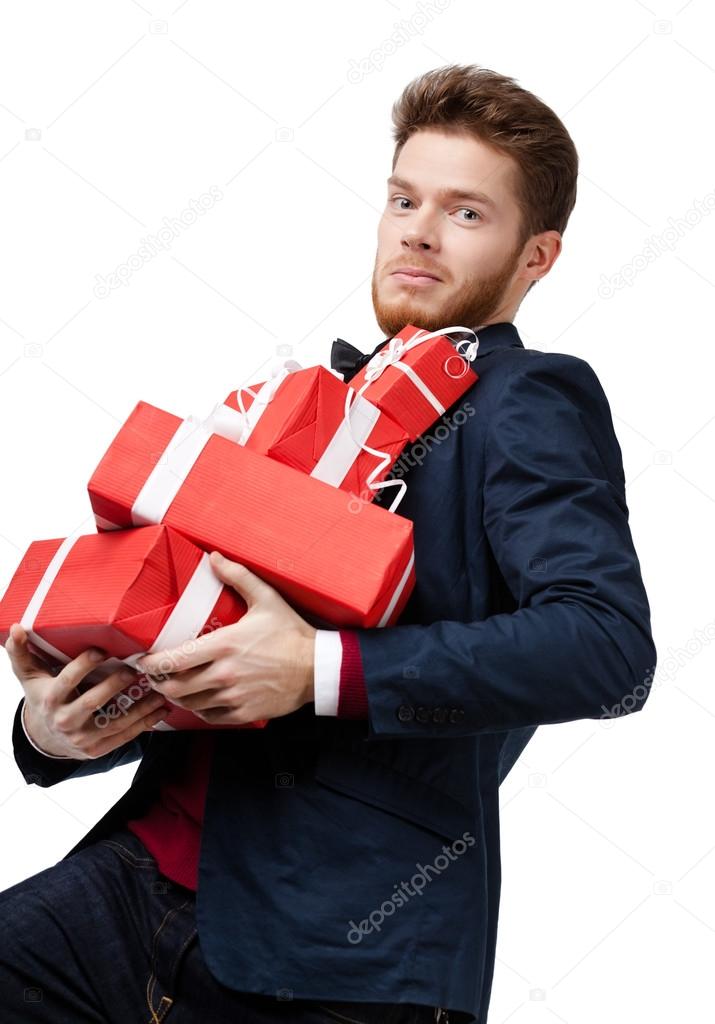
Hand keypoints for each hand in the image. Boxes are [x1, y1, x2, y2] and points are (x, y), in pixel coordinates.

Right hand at [4, 624, 169, 759]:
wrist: (47, 738)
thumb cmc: (44, 696)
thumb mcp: (30, 676)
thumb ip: (22, 652)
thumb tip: (16, 628)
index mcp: (51, 699)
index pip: (67, 681)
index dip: (83, 666)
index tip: (101, 650)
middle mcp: (65, 720)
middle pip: (92, 703)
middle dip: (113, 687)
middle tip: (133, 671)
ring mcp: (82, 737)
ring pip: (114, 722)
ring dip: (140, 707)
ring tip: (158, 690)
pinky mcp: (97, 749)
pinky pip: (124, 736)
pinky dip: (145, 724)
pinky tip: (161, 710)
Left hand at [135, 552, 316, 725]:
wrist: (317, 667)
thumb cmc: (291, 633)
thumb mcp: (266, 599)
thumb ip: (237, 576)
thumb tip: (213, 557)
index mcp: (224, 645)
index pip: (174, 659)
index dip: (152, 663)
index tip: (144, 661)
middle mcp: (224, 674)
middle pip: (175, 686)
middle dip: (159, 682)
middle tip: (154, 676)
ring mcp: (233, 696)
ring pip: (190, 704)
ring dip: (178, 697)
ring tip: (174, 688)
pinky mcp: (244, 712)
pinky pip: (210, 717)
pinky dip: (200, 710)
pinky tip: (200, 701)